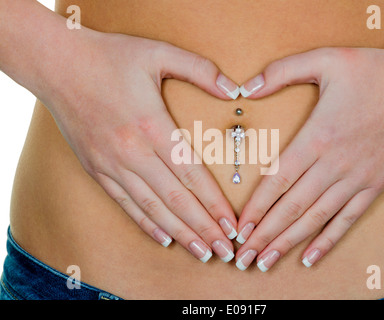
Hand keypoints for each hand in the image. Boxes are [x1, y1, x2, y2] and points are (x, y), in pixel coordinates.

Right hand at [42, 30, 239, 262]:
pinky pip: (124, 203)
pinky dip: (145, 223)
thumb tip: (234, 90)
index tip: (232, 224)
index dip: (214, 203)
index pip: (191, 175)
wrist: (57, 64)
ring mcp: (111, 164)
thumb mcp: (158, 53)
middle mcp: (132, 152)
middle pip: (176, 199)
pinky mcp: (96, 169)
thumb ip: (200, 70)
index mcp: (151, 125)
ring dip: (179, 233)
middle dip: (203, 228)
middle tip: (225, 250)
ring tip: (202, 252)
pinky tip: (163, 238)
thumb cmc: (109, 57)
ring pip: (152, 208)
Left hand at [235, 46, 383, 270]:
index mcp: (318, 136)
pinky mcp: (374, 185)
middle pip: (291, 207)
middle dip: (264, 235)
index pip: (277, 179)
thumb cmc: (373, 71)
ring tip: (265, 262)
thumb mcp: (324, 59)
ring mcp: (357, 178)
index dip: (255, 207)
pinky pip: (348, 219)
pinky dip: (328, 240)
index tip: (238, 228)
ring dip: (288, 243)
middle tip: (242, 257)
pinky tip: (310, 258)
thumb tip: (247, 87)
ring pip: (316, 219)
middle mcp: (335, 163)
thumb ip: (281, 71)